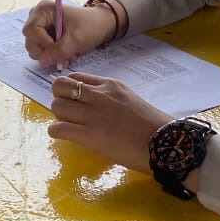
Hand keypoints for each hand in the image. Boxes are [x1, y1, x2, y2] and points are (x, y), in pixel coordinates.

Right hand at [23, 1, 117, 69]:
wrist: (101, 25)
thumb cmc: (91, 25)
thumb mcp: (76, 39)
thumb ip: (59, 51)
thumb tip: (43, 62)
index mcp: (43, 10)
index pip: (31, 31)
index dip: (42, 43)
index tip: (57, 52)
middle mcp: (38, 16)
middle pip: (30, 40)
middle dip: (46, 52)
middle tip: (63, 59)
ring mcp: (40, 26)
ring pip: (34, 47)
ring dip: (49, 56)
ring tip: (67, 56)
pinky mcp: (44, 34)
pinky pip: (41, 49)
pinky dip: (51, 55)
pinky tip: (65, 54)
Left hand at [47, 72, 171, 172]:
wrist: (164, 143)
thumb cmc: (151, 125)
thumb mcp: (129, 99)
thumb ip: (110, 97)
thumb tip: (93, 103)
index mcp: (109, 85)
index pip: (76, 77)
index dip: (68, 88)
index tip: (71, 98)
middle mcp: (98, 95)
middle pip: (60, 86)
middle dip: (59, 98)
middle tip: (67, 111)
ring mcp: (92, 114)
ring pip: (57, 106)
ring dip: (58, 115)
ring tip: (67, 124)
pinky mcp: (89, 135)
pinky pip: (58, 128)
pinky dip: (56, 131)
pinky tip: (63, 135)